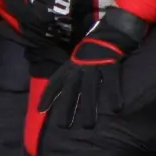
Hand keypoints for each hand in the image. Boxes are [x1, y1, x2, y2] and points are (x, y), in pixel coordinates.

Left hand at [39, 6, 146, 130]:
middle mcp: (81, 66)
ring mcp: (96, 65)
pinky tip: (116, 109)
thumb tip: (68, 84)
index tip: (40, 111)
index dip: (48, 96)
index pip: (56, 82)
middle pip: (72, 91)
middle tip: (63, 127)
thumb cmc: (97, 43)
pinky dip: (114, 96)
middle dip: (66, 108)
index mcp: (72, 64)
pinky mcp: (111, 65)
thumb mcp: (80, 55)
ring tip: (88, 126)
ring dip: (89, 109)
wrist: (114, 27)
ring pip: (90, 90)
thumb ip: (74, 68)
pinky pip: (112, 83)